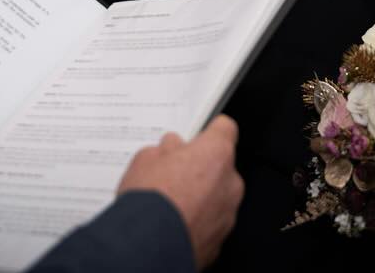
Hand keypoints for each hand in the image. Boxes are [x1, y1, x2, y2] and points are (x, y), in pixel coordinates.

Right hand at [116, 115, 243, 269]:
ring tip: (171, 203)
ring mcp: (228, 212)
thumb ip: (163, 150)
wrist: (148, 245)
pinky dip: (198, 221)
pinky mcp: (220, 238)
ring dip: (201, 197)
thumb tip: (167, 150)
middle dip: (200, 168)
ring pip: (217, 196)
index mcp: (216, 154)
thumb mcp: (145, 160)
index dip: (209, 130)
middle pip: (220, 166)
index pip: (225, 128)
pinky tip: (175, 223)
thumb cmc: (150, 201)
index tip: (199, 134)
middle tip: (173, 174)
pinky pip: (211, 222)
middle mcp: (230, 182)